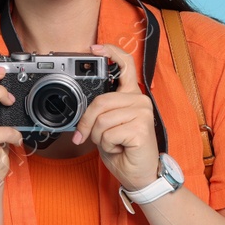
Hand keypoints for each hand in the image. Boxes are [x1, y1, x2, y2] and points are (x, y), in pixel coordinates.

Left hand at [71, 42, 159, 192]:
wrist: (140, 175)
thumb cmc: (124, 151)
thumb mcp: (107, 126)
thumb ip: (100, 110)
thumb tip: (82, 108)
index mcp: (132, 96)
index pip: (125, 66)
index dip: (110, 52)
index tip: (94, 49)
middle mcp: (140, 100)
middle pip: (100, 101)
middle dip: (87, 123)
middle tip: (87, 137)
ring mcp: (143, 113)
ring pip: (102, 120)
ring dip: (99, 137)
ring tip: (112, 144)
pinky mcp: (141, 128)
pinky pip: (108, 134)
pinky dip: (107, 146)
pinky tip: (120, 148)